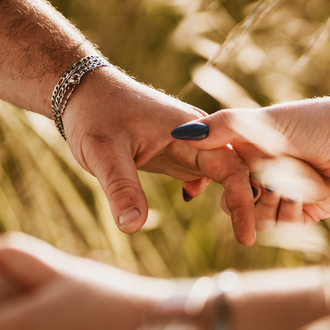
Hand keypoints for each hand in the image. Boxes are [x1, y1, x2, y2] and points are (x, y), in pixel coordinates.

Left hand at [62, 69, 258, 244]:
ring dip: (232, 195)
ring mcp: (185, 142)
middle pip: (236, 167)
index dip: (243, 202)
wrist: (80, 89)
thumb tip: (133, 227)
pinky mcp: (173, 150)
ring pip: (222, 170)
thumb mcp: (102, 152)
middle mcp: (193, 134)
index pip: (230, 166)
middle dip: (247, 202)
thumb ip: (120, 188)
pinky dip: (209, 186)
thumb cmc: (93, 114)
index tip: (246, 238)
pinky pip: (202, 169)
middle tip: (248, 240)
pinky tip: (190, 196)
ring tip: (239, 229)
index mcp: (187, 130)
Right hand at [170, 101, 329, 230]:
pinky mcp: (304, 212)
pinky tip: (312, 194)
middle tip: (270, 179)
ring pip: (259, 220)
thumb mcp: (263, 120)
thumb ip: (221, 126)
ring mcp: (284, 193)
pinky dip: (294, 214)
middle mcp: (265, 170)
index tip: (235, 175)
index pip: (220, 175)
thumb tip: (179, 135)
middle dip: (251, 196)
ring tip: (297, 184)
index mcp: (251, 147)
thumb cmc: (315, 124)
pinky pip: (283, 228)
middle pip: (236, 203)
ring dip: (276, 204)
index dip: (223, 180)